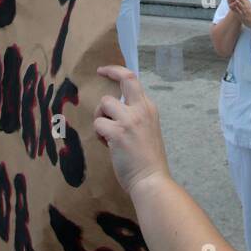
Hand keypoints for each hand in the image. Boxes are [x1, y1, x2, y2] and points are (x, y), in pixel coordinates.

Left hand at [94, 66, 170, 197]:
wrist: (151, 180)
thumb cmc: (148, 160)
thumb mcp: (148, 129)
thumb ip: (135, 115)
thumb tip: (116, 108)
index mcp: (149, 108)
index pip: (133, 80)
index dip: (117, 71)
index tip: (105, 70)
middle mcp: (141, 109)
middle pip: (125, 79)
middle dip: (110, 72)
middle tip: (99, 72)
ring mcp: (129, 120)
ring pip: (104, 104)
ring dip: (101, 118)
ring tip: (108, 135)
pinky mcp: (117, 133)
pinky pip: (98, 124)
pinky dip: (99, 135)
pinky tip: (108, 146)